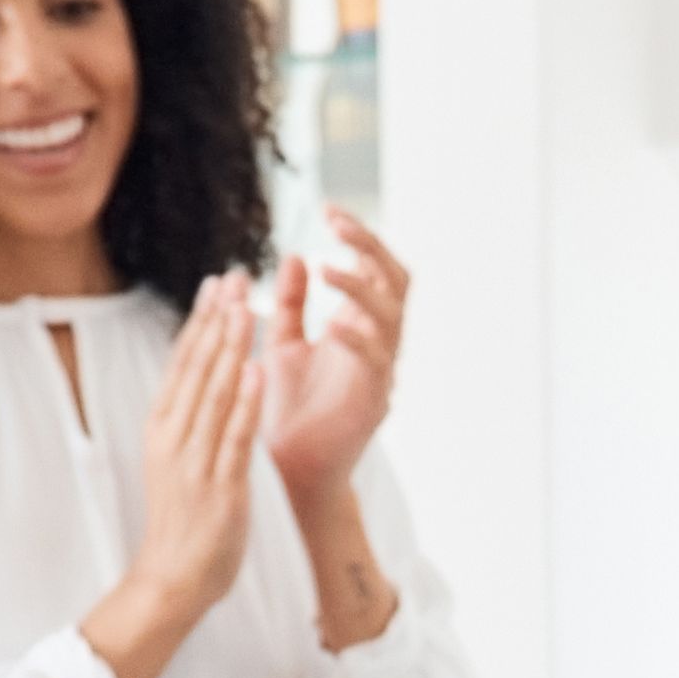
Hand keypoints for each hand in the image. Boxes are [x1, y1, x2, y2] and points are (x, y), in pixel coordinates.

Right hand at [80, 271, 267, 677]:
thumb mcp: (177, 457)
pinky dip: (246, 402)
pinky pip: (234, 436)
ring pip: (215, 393)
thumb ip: (190, 417)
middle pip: (197, 367)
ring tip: (249, 306)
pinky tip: (260, 369)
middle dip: (217, 319)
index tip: (217, 282)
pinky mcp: (219, 486)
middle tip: (235, 275)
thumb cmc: (183, 519)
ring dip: (232, 347)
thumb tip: (204, 375)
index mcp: (163, 426)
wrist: (173, 578)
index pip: (183, 362)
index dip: (201, 320)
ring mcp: (195, 460)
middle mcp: (174, 436)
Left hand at [258, 217, 408, 507]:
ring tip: (328, 272)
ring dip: (361, 289)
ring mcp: (381, 373)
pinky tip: (334, 324)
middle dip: (370, 247)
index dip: (359, 237)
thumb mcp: (282, 343)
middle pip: (396, 281)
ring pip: (392, 315)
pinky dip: (360, 337)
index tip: (328, 209)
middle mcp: (378, 345)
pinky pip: (379, 361)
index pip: (376, 269)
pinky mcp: (374, 402)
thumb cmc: (285, 409)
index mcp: (359, 327)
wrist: (286, 468)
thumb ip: (291, 303)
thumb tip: (296, 256)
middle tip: (338, 224)